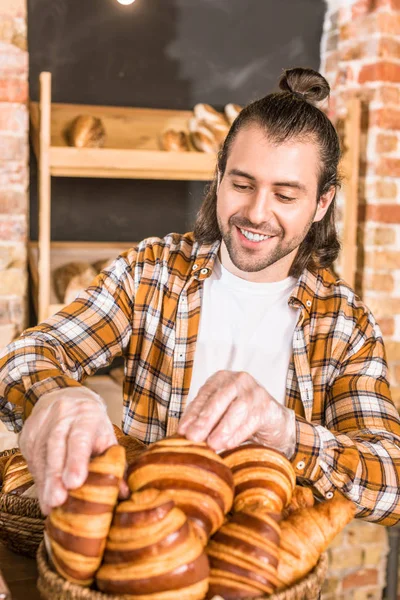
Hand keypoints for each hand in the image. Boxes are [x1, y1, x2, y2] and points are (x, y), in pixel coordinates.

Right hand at [19, 387, 119, 514]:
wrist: (68, 399)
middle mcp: (62, 414)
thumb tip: (122, 492)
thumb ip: (115, 463)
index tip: (74, 483)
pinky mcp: (27, 432)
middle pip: (55, 446)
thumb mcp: (107, 437)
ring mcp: (42, 422)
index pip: (80, 437)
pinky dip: (38, 479)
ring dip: (44, 482)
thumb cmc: (91, 425)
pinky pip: (30, 458)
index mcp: (87, 414)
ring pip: (40, 454)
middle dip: (55, 476)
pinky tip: (44, 494)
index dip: (76, 460)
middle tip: (57, 501)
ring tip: (51, 505)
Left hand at [178, 370, 295, 455]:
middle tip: (193, 438)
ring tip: (211, 444)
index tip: (182, 431)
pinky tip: (229, 444)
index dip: (192, 414)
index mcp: (221, 379)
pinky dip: (239, 433)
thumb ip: (202, 418)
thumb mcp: (219, 414)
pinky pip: (252, 420)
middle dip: (205, 421)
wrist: (273, 423)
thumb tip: (183, 432)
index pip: (204, 395)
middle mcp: (238, 380)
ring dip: (222, 429)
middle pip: (219, 400)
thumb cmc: (240, 418)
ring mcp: (255, 391)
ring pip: (236, 409)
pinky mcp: (268, 406)